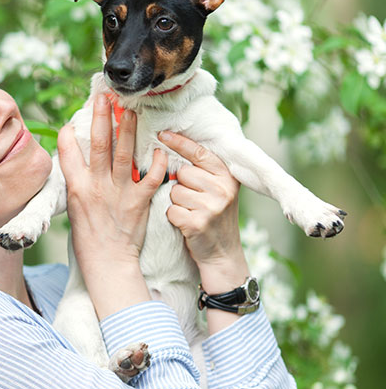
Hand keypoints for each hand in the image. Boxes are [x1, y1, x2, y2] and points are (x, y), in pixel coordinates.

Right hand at [57, 94, 166, 316]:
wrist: (107, 261)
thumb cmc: (89, 236)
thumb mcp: (74, 207)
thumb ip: (79, 181)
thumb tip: (78, 161)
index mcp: (77, 187)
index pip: (69, 153)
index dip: (70, 133)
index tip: (73, 119)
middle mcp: (96, 186)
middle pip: (99, 145)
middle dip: (102, 117)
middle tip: (105, 96)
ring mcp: (118, 192)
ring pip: (124, 154)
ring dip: (128, 130)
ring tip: (131, 110)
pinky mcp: (139, 201)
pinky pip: (151, 177)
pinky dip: (157, 162)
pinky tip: (160, 148)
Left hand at [157, 131, 248, 294]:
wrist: (223, 254)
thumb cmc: (213, 217)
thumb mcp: (218, 190)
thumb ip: (204, 171)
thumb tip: (174, 145)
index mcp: (227, 176)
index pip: (199, 152)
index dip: (179, 142)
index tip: (161, 134)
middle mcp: (223, 189)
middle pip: (182, 173)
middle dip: (180, 185)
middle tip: (194, 200)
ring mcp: (212, 206)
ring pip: (174, 192)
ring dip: (176, 203)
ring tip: (191, 213)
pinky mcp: (198, 223)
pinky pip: (170, 210)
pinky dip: (173, 218)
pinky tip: (186, 224)